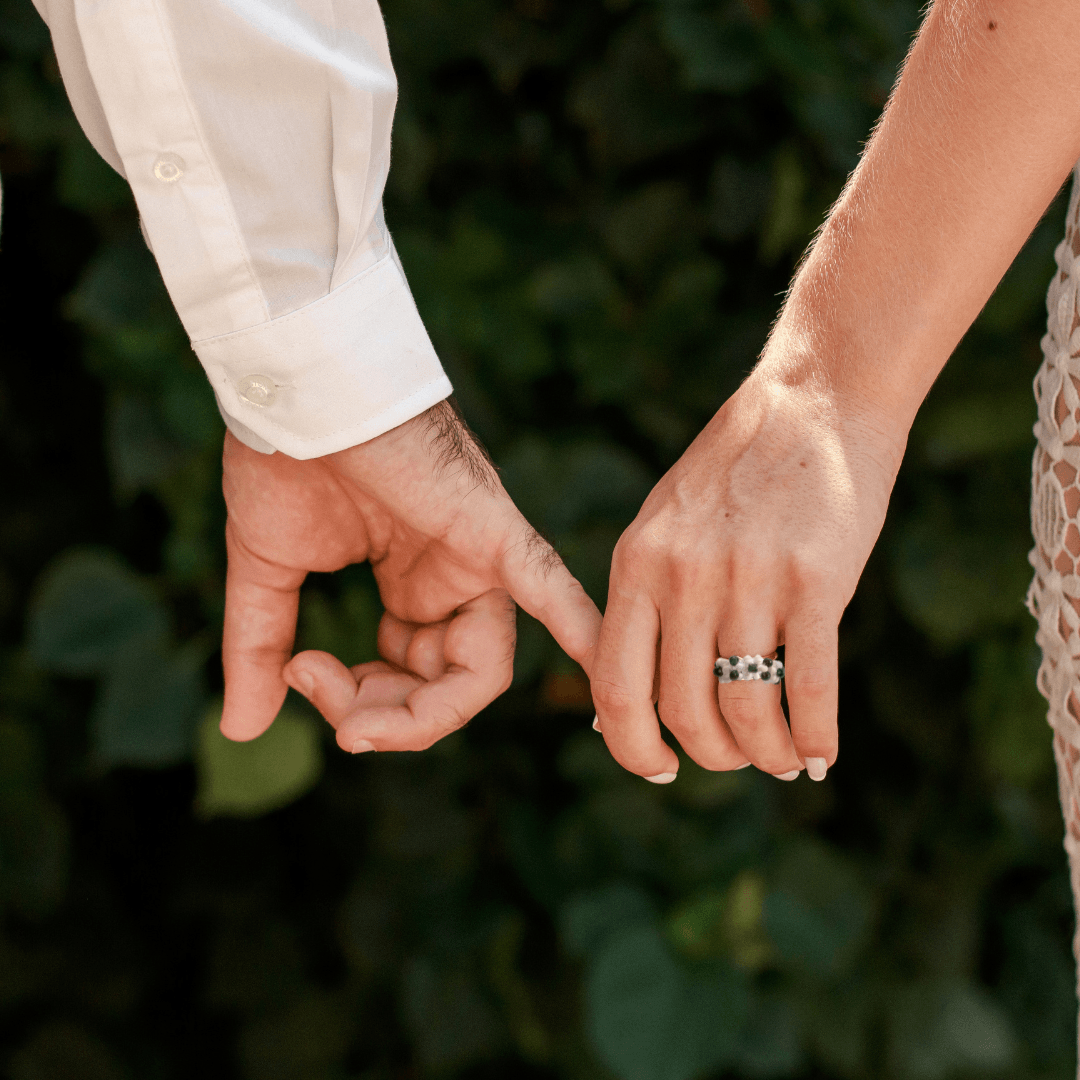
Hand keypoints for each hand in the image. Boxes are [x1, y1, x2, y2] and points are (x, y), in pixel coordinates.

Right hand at [220, 401, 600, 751]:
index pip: (409, 678)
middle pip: (447, 685)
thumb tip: (242, 728)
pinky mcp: (492, 531)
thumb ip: (260, 648)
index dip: (360, 703)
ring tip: (357, 721)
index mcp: (410, 585)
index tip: (299, 679)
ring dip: (423, 713)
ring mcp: (477, 557)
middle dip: (387, 717)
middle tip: (337, 718)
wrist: (292, 390)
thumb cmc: (283, 461)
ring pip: (484, 667)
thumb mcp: (268, 573)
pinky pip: (548, 588)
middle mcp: (452, 578)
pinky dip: (580, 635)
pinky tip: (608, 691)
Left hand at [589, 369, 902, 781]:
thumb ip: (645, 599)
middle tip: (736, 759)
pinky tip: (820, 754)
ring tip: (780, 760)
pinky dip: (814, 737)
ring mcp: (748, 578)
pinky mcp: (816, 579)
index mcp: (636, 563)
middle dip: (712, 755)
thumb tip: (629, 695)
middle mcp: (683, 576)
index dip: (633, 747)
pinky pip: (808, 688)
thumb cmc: (737, 472)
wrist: (814, 401)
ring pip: (746, 709)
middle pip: (683, 710)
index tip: (660, 770)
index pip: (616, 688)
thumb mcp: (664, 524)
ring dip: (764, 754)